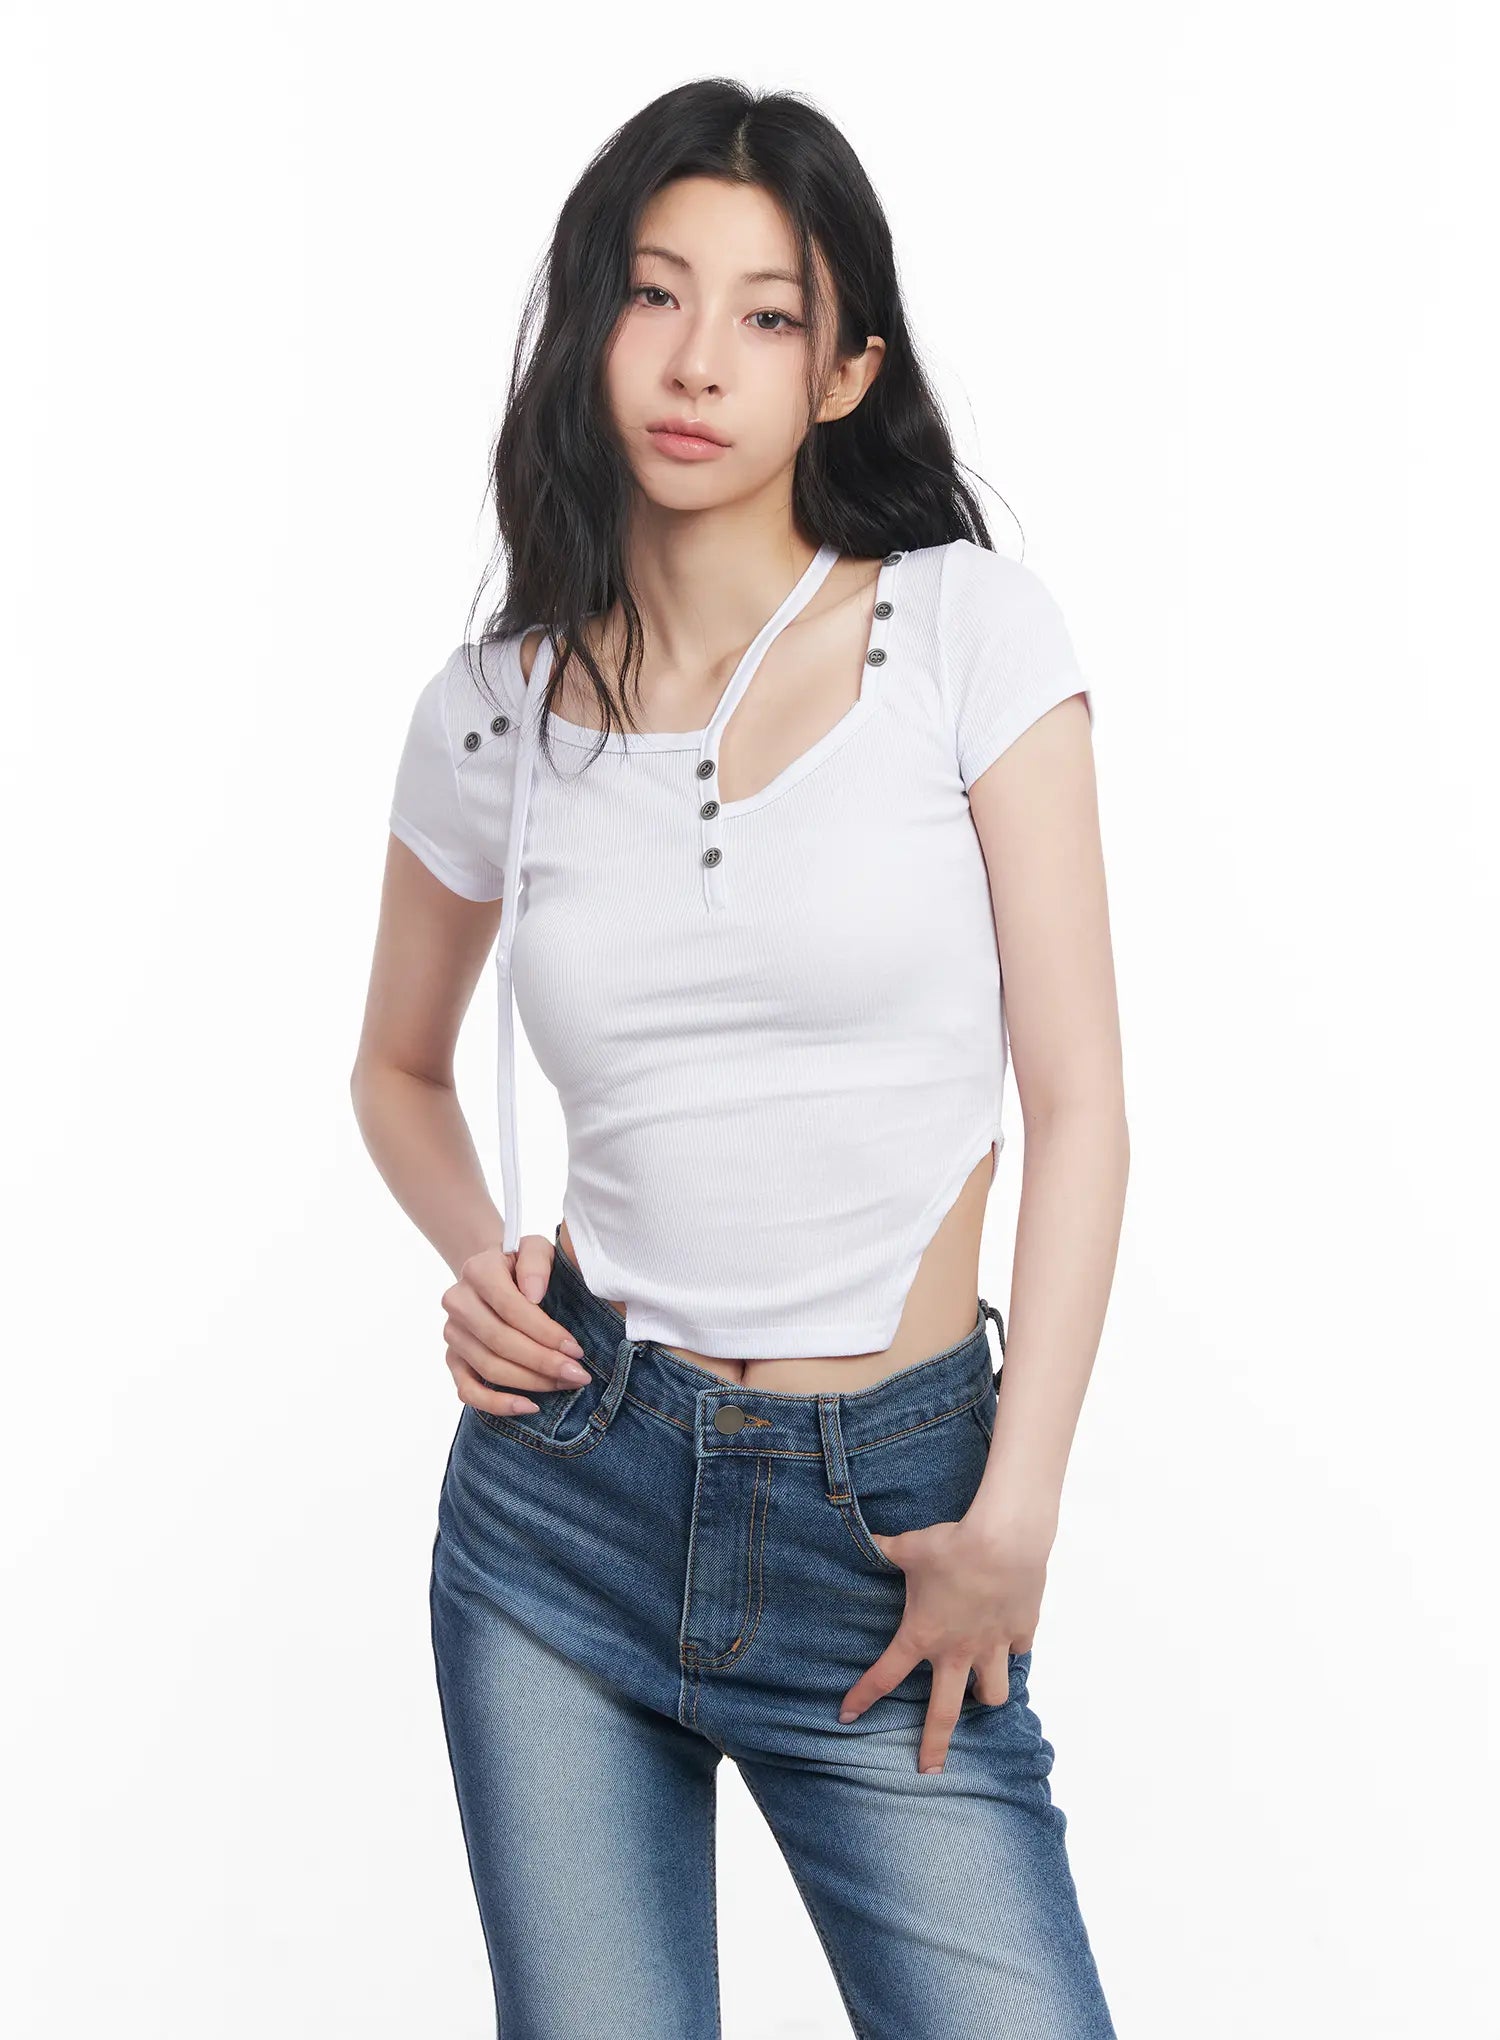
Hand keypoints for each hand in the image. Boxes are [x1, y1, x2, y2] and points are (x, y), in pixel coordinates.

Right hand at [441, 1233, 591, 1416]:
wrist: (495, 1274)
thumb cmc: (522, 1264)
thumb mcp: (535, 1248)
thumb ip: (537, 1261)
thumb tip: (534, 1294)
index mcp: (477, 1270)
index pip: (511, 1307)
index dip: (545, 1332)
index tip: (576, 1349)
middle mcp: (458, 1302)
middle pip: (500, 1342)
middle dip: (544, 1362)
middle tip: (578, 1375)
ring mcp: (452, 1333)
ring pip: (489, 1368)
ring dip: (531, 1382)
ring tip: (563, 1385)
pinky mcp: (453, 1359)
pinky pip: (467, 1391)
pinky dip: (497, 1404)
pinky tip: (529, 1406)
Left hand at [837, 1516, 1047, 1774]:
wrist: (1005, 1539)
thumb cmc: (951, 1545)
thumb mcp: (908, 1546)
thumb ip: (884, 1548)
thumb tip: (863, 1535)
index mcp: (923, 1635)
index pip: (885, 1675)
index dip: (863, 1696)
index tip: (846, 1715)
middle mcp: (958, 1651)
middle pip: (944, 1714)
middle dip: (935, 1747)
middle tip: (929, 1771)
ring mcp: (993, 1646)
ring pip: (993, 1693)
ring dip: (985, 1695)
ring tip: (980, 1691)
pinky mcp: (1022, 1631)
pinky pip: (1019, 1652)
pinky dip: (1014, 1650)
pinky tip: (1010, 1639)